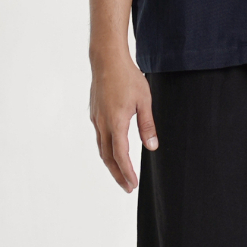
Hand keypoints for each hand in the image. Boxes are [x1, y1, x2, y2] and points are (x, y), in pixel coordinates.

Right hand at [89, 49, 157, 192]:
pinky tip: (113, 149)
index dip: (127, 172)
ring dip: (111, 163)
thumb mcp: (144, 100)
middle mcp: (102, 124)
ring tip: (120, 173)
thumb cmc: (128, 77)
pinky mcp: (94, 112)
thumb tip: (152, 147)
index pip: (121, 155)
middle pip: (108, 157)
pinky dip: (106, 149)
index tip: (133, 184)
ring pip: (101, 148)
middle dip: (117, 174)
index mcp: (116, 123)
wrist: (107, 59)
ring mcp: (96, 118)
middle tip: (127, 187)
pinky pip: (99, 137)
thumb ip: (147, 125)